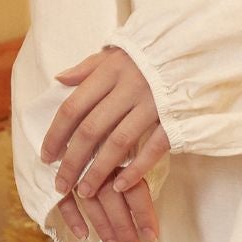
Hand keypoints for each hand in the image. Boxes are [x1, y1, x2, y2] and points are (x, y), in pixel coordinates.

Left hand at [44, 44, 168, 241]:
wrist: (195, 49)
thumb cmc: (150, 54)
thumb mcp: (116, 53)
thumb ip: (87, 68)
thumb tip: (60, 80)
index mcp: (110, 71)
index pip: (73, 107)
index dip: (56, 134)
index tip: (47, 157)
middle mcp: (129, 88)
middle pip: (91, 130)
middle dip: (72, 161)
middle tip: (62, 184)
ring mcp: (153, 104)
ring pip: (118, 143)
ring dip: (99, 171)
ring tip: (85, 192)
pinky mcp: (174, 119)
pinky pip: (151, 149)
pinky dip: (134, 170)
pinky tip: (119, 186)